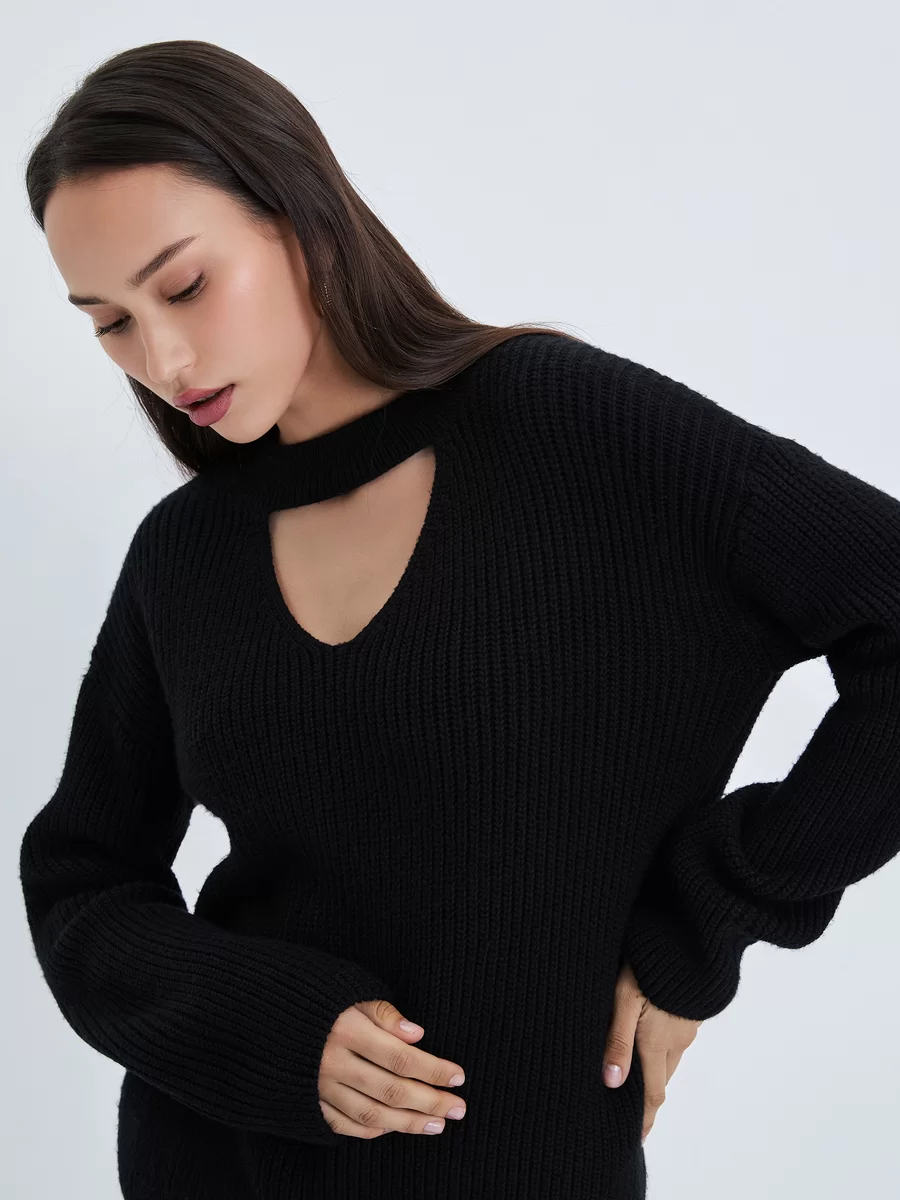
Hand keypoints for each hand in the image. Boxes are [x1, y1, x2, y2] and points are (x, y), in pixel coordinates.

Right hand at [318, 1000, 467, 1138]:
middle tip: (458, 1109)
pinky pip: (342, 1124)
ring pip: (371, 1113)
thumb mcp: (349, 993)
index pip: (401, 1057)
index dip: (433, 1070)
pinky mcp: (307, 1102)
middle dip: (430, 1101)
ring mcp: (318, 1087)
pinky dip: (369, 1129)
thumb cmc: (316, 998)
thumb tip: (417, 1034)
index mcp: (346, 1030)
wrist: (261, 1015)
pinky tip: (391, 1127)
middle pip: (391, 1089)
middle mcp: (332, 1062)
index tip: (458, 1076)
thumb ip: (384, 1013)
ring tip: (437, 1124)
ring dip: (407, 1122)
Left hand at [602, 962, 702, 1143]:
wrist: (686, 938)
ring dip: (655, 1069)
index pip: (652, 1094)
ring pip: (669, 1057)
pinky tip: (652, 1035)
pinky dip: (663, 1047)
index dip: (644, 1119)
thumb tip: (611, 1082)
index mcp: (657, 1042)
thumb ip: (618, 1040)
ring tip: (638, 1074)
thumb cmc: (648, 964)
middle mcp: (676, 1040)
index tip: (637, 1138)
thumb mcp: (624, 999)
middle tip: (631, 1108)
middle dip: (648, 1095)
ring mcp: (687, 1025)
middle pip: (661, 1077)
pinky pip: (677, 1037)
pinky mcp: (691, 1009)